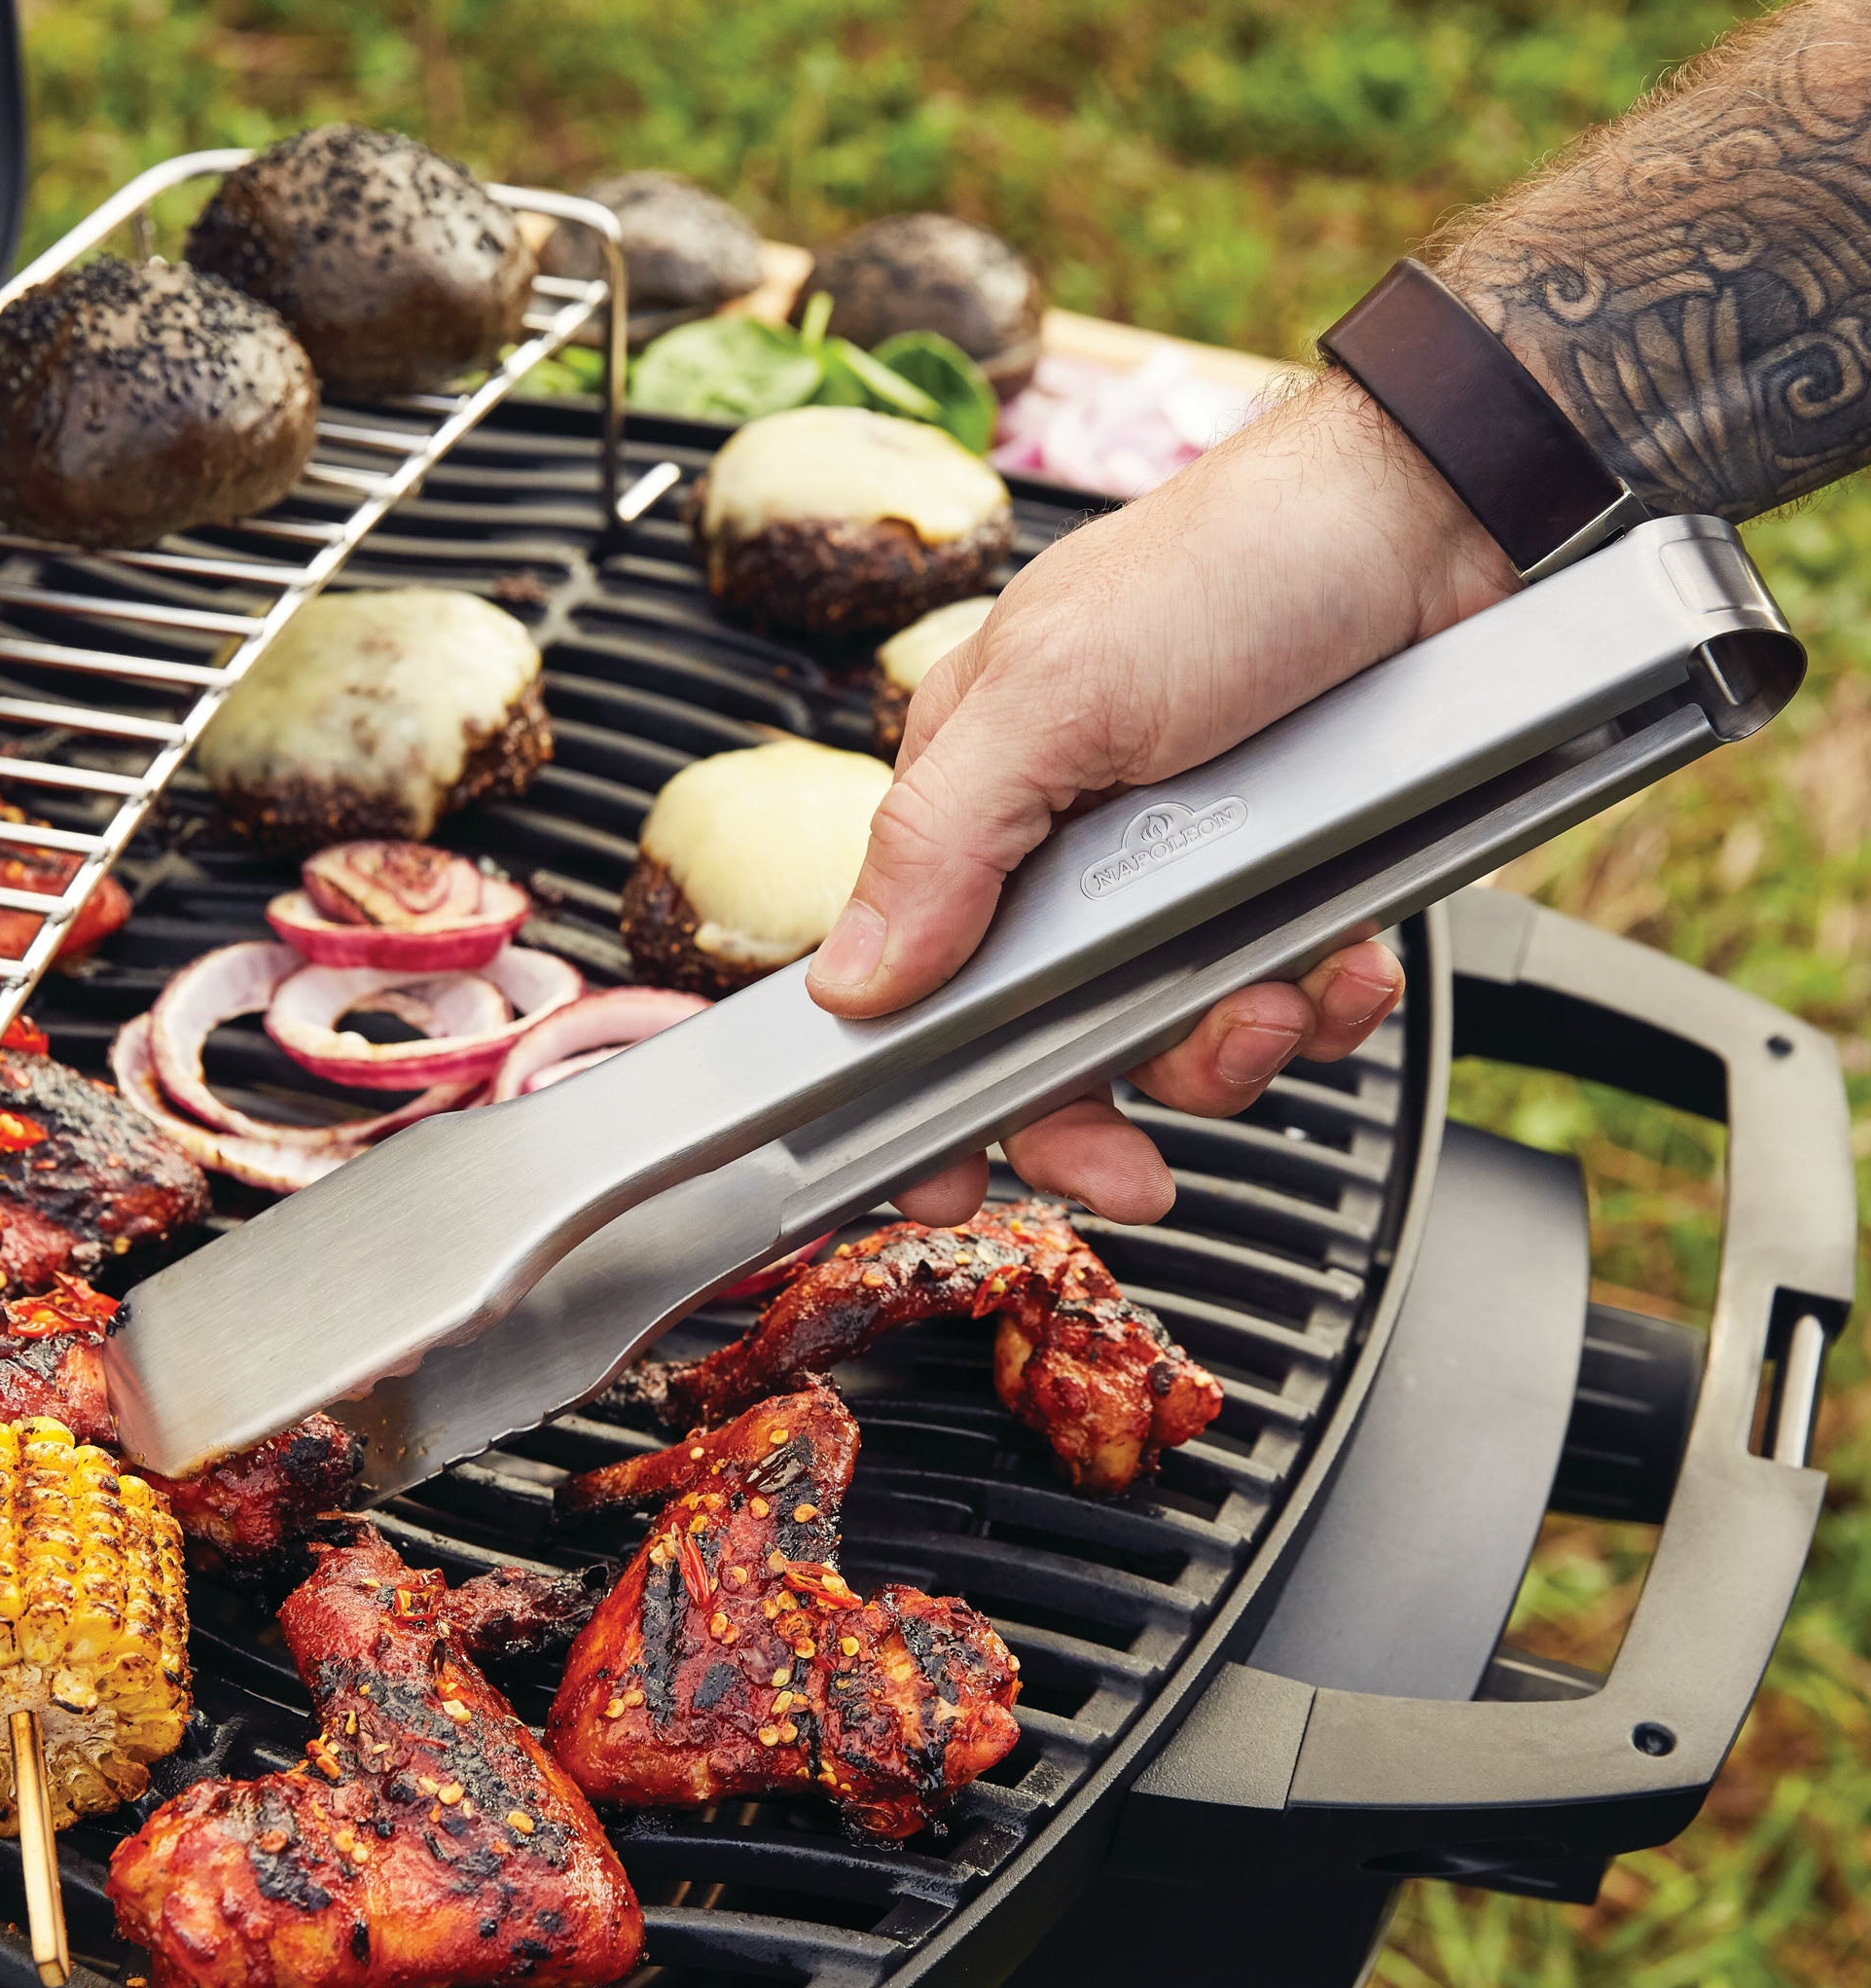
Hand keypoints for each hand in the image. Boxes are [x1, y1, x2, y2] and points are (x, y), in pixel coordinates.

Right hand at [806, 375, 1516, 1224]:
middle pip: (1049, 1042)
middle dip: (1098, 1113)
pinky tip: (1345, 959)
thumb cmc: (1230, 564)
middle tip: (1136, 1168)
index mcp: (977, 801)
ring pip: (1177, 1038)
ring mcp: (1182, 876)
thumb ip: (944, 839)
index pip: (914, 975)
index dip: (926, 1091)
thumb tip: (851, 980)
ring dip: (1231, 1048)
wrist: (1426, 516)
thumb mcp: (1058, 691)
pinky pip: (1285, 1001)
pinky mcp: (1282, 886)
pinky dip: (1322, 1004)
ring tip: (1280, 988)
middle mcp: (1069, 852)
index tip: (944, 1180)